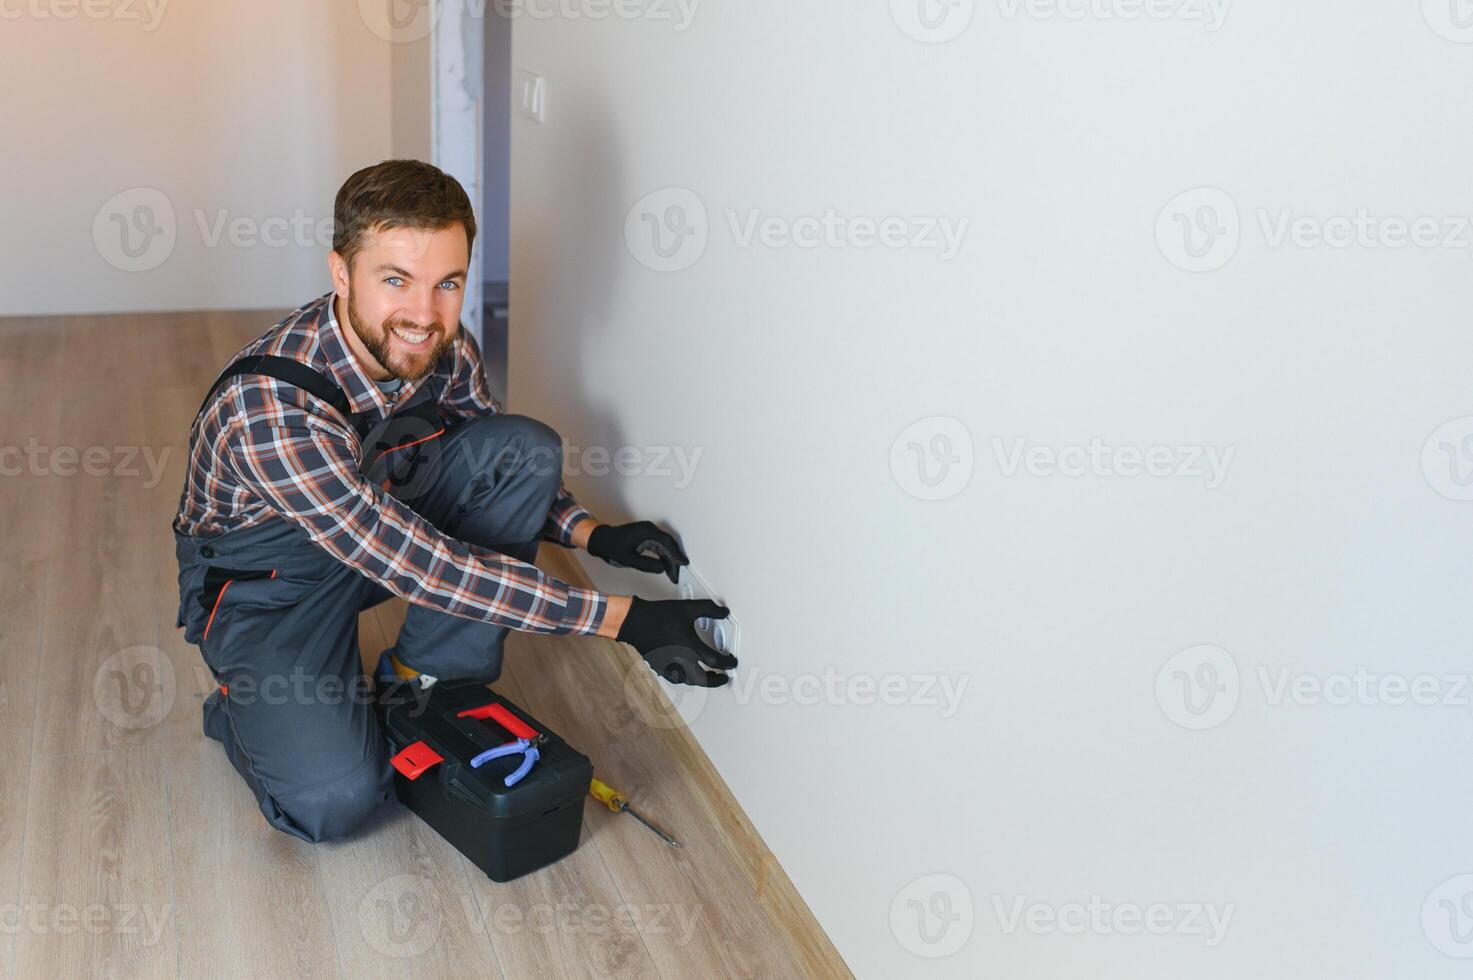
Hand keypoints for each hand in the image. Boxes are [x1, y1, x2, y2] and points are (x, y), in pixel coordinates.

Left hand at [587, 521, 688, 583]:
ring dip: (669, 558)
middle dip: (674, 559)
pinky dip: (663, 555)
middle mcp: (649, 529)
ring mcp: (648, 531)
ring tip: (672, 573)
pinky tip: (665, 565)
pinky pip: (659, 545)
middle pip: (668, 544)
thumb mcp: (628, 559)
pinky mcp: (646, 535)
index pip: (666, 543)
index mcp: (646, 532)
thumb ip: (646, 564)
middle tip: (677, 574)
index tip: (683, 563)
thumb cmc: (611, 546)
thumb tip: (662, 568)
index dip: (676, 554)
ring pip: (664, 545)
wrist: (601, 539)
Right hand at [615, 597, 736, 686]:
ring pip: (688, 681)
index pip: (714, 661)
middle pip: (702, 679)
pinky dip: (685, 678)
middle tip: (723, 677)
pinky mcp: (659, 667)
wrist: (633, 622)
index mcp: (689, 647)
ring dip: (701, 681)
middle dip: (715, 680)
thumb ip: (709, 609)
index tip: (732, 662)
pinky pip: (676, 679)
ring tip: (707, 677)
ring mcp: (668, 666)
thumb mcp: (687, 608)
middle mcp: (679, 660)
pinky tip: (686, 674)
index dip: (727, 663)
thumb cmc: (658, 616)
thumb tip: (724, 612)